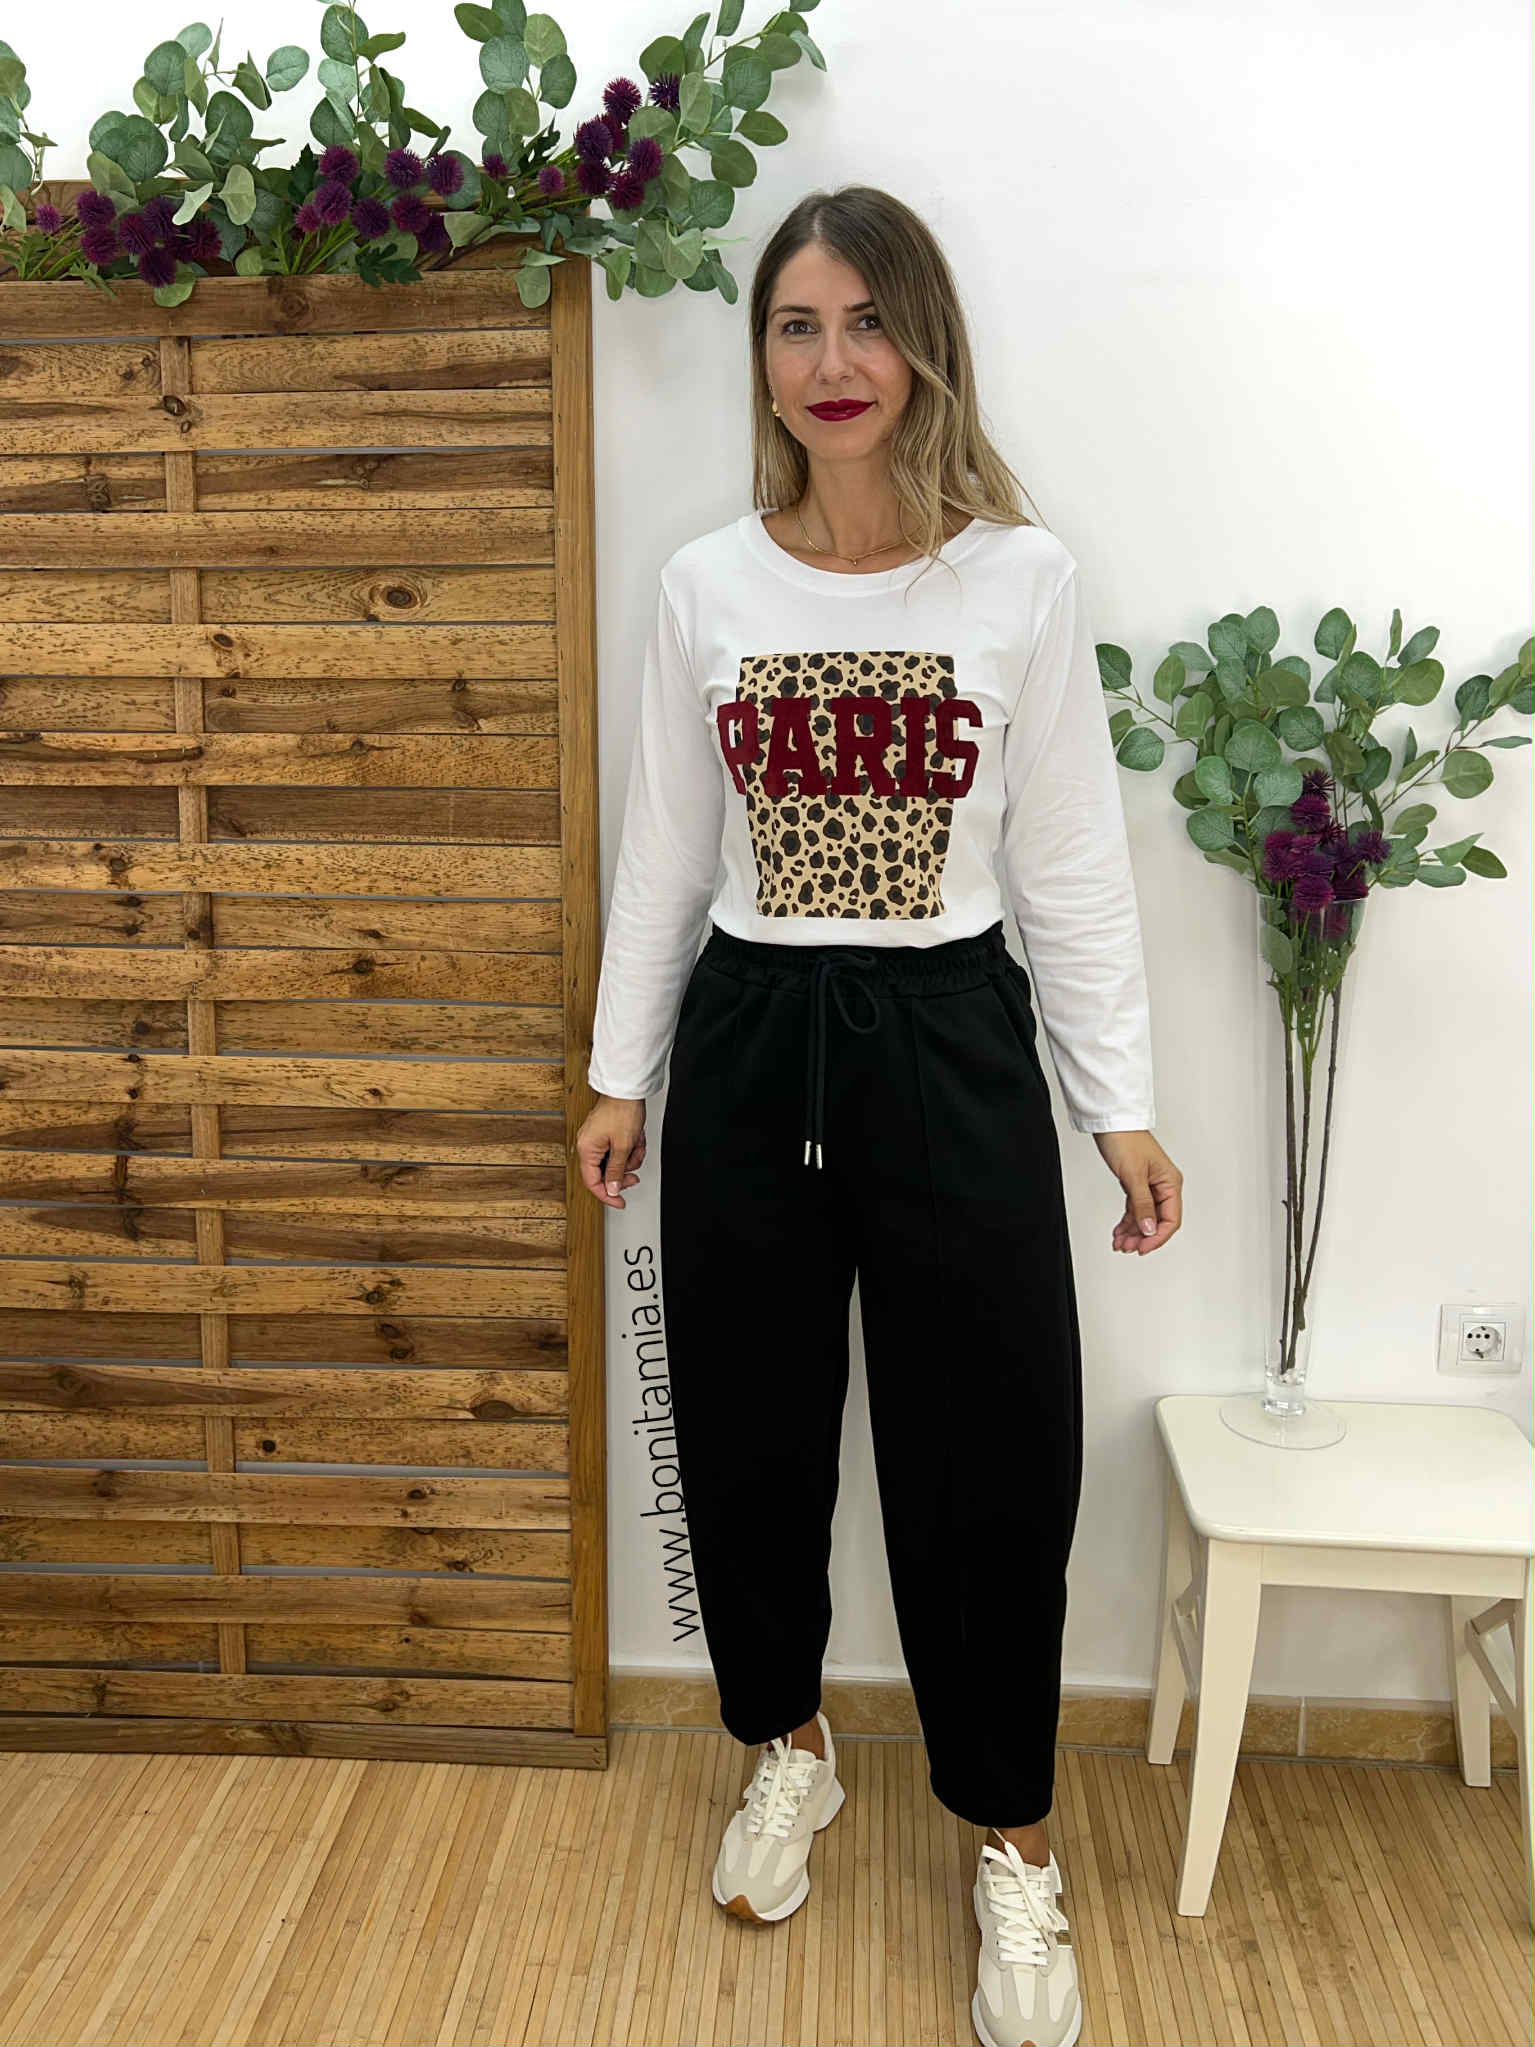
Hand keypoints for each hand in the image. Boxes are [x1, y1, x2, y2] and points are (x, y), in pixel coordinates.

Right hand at [573, 1094, 646, 1208]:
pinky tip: (636, 1139)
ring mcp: (597, 1139)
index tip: (620, 1202)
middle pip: (605, 1173)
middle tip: (634, 1175)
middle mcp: (588, 1145)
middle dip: (623, 1172)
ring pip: (615, 1162)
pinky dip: (629, 1148)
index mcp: (587, 1149)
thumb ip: (616, 1172)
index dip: (608, 1196)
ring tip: (637, 1146)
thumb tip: (612, 1189)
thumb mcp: (623, 1147)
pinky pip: (618, 1150)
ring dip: (630, 1157)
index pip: (593, 1182)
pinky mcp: (606, 1133)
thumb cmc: (622, 1110)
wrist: (627, 1089)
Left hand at [1091, 1129, 1182, 1253]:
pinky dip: (1128, 1222)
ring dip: (1133, 1232)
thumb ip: (1142, 1205)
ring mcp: (1150, 1186)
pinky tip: (1119, 1232)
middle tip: (1126, 1247)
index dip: (1157, 1237)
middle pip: (1158, 1222)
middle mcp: (1164, 1186)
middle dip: (1143, 1237)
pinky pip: (1136, 1210)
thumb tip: (1150, 1229)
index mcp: (1171, 1183)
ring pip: (1145, 1218)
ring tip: (1120, 1243)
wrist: (1111, 1123)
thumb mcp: (1133, 1175)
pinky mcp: (1137, 1185)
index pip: (1170, 1219)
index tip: (1142, 1247)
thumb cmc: (1125, 1139)